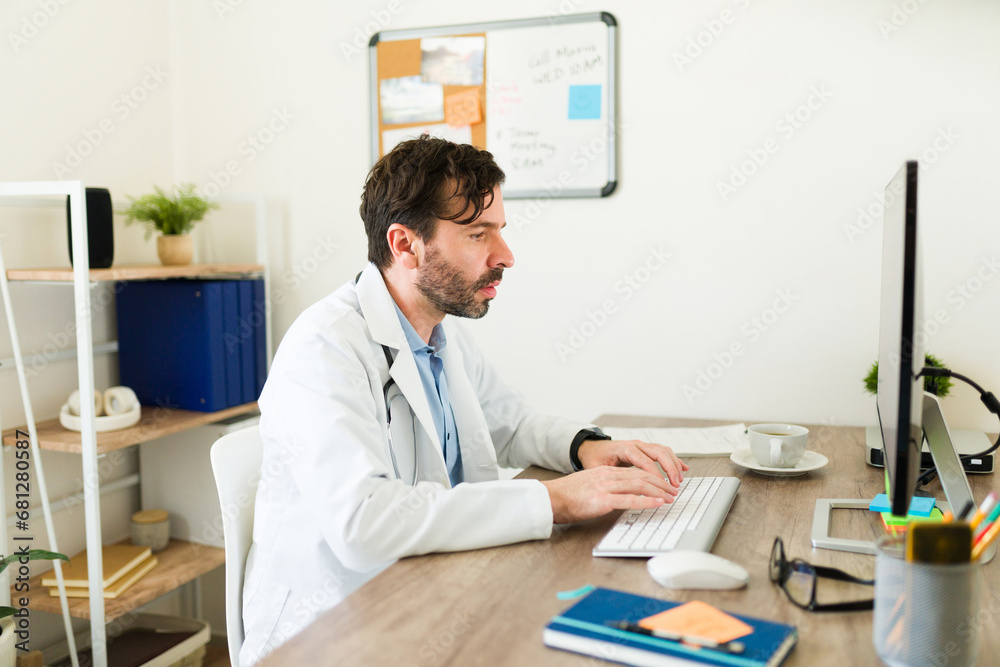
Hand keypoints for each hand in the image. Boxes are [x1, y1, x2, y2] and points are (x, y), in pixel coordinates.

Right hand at [541, 466, 679, 523]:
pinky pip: (630, 499)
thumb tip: (618, 493)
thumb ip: (604, 485)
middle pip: (641, 476)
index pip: (635, 471)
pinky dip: (647, 501)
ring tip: (670, 497)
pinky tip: (657, 504)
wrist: (551, 498)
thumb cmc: (567, 495)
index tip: (664, 484)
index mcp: (605, 472)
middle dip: (661, 483)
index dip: (653, 477)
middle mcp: (608, 476)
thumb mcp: (589, 484)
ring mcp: (606, 487)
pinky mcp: (603, 500)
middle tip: (673, 490)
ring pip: (639, 485)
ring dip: (658, 491)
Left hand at [577, 438, 688, 486]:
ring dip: (674, 464)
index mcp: (624, 448)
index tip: (663, 487)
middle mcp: (635, 444)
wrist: (592, 448)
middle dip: (669, 469)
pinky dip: (674, 459)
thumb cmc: (594, 458)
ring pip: (663, 451)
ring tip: (679, 480)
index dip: (656, 475)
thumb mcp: (597, 468)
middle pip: (659, 453)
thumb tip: (618, 491)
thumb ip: (609, 478)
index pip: (645, 461)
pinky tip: (683, 468)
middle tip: (675, 484)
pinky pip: (663, 452)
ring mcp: (641, 445)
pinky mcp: (645, 449)